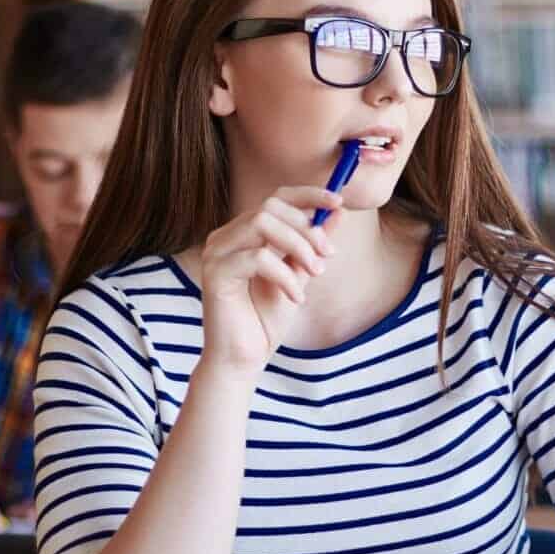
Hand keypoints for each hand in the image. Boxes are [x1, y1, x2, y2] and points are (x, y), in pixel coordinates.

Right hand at [198, 187, 340, 375]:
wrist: (243, 359)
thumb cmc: (265, 320)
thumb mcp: (299, 276)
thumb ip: (312, 246)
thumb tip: (338, 213)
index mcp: (244, 233)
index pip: (276, 198)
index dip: (309, 194)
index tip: (339, 201)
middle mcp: (226, 236)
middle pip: (270, 206)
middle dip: (307, 228)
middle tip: (328, 254)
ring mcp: (217, 252)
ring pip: (262, 223)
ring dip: (298, 246)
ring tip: (316, 273)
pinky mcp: (215, 273)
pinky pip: (258, 258)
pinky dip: (285, 275)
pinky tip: (296, 298)